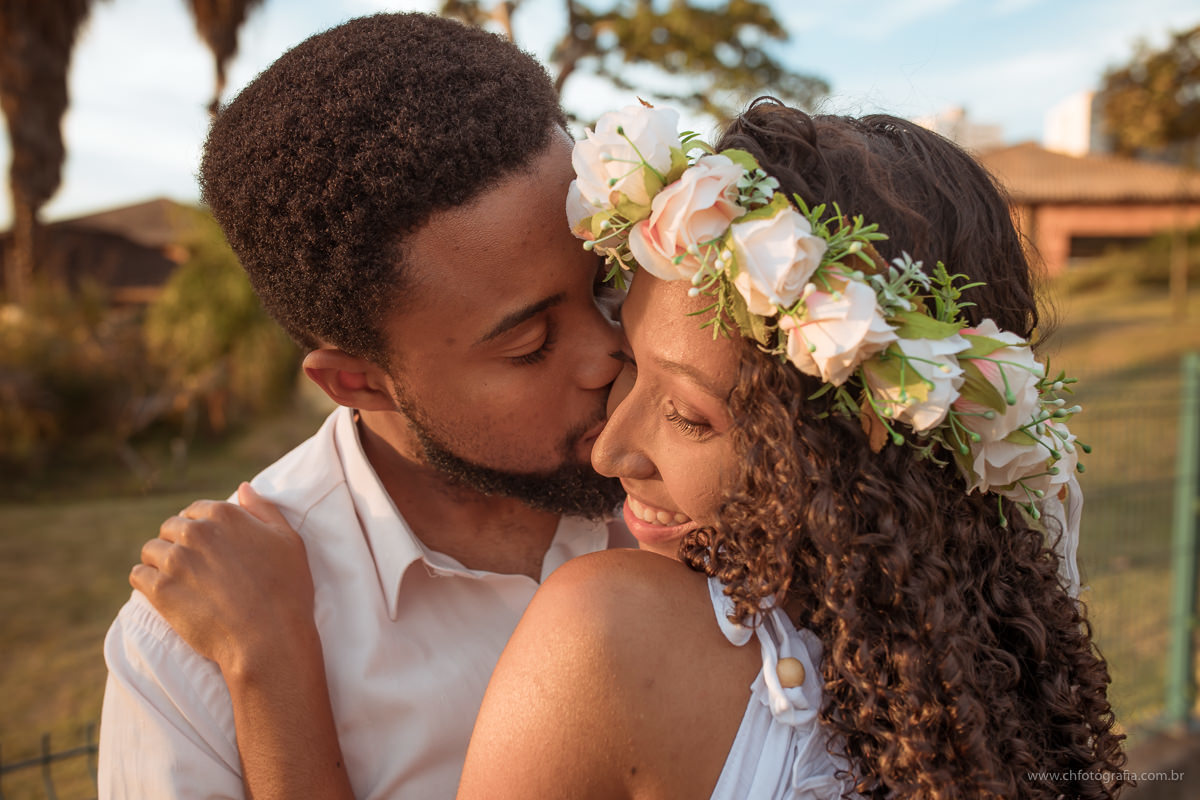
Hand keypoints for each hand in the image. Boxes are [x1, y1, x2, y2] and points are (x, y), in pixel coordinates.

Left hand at [131, 483, 318, 681]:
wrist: (269, 638)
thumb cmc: (286, 590)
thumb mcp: (289, 541)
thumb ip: (264, 510)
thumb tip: (243, 487)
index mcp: (225, 515)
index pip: (195, 510)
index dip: (200, 527)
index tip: (207, 547)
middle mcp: (196, 531)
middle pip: (170, 527)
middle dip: (177, 543)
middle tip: (192, 567)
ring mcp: (175, 560)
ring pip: (150, 550)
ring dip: (159, 562)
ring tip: (177, 580)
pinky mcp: (159, 589)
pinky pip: (137, 575)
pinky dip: (145, 581)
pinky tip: (161, 591)